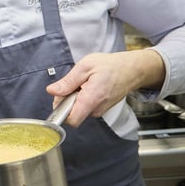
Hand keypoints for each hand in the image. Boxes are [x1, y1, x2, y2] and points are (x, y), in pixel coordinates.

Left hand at [46, 49, 164, 126]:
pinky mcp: (101, 109)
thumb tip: (52, 91)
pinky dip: (83, 98)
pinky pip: (85, 107)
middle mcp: (96, 109)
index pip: (71, 120)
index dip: (60, 110)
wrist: (132, 69)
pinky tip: (89, 86)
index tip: (61, 96)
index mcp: (91, 99)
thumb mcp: (84, 67)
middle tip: (74, 83)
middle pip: (72, 113)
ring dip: (75, 97)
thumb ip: (67, 82)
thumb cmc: (110, 66)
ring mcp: (100, 110)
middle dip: (67, 100)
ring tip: (84, 83)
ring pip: (78, 109)